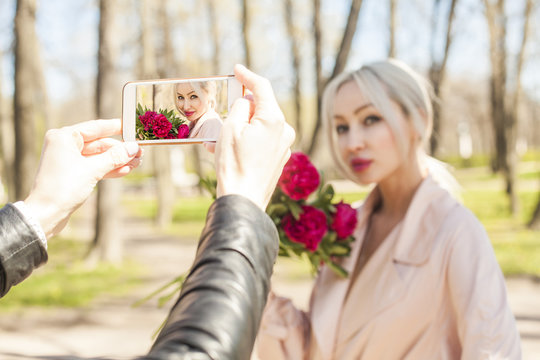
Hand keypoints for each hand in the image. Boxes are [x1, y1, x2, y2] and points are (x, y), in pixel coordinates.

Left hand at [24, 119, 142, 238]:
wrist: (46, 214)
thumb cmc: (63, 188)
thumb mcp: (92, 170)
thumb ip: (114, 157)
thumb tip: (133, 147)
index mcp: (64, 137)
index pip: (95, 127)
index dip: (116, 127)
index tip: (132, 127)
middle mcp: (65, 145)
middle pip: (99, 143)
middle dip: (120, 149)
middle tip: (139, 152)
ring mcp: (68, 160)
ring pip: (99, 156)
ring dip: (117, 160)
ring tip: (136, 163)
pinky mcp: (73, 173)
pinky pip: (94, 166)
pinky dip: (109, 168)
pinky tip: (125, 170)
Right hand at [215, 64, 294, 209]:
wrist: (243, 200)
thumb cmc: (235, 165)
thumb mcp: (231, 128)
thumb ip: (241, 107)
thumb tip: (247, 102)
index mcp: (274, 119)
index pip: (262, 87)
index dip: (247, 76)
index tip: (236, 69)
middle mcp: (284, 131)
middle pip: (261, 108)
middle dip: (240, 110)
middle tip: (221, 115)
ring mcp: (284, 146)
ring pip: (259, 127)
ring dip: (239, 128)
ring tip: (216, 140)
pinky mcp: (279, 159)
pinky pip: (261, 142)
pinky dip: (245, 141)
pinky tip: (226, 151)